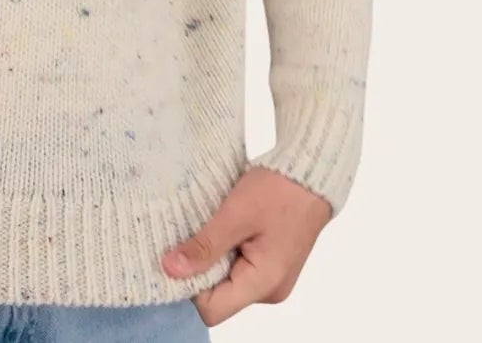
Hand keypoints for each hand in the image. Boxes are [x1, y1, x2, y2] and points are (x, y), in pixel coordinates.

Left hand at [160, 164, 332, 322]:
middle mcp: (271, 290)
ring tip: (217, 224)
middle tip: (200, 231)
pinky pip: (241, 268)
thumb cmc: (278, 190)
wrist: (311, 172)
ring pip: (229, 281)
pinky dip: (229, 250)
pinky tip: (229, 226)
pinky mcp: (273, 265)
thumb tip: (171, 269)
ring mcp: (274, 279)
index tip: (185, 251)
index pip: (212, 309)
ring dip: (216, 256)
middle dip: (203, 267)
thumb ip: (204, 246)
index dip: (191, 284)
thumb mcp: (235, 214)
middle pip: (220, 297)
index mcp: (264, 284)